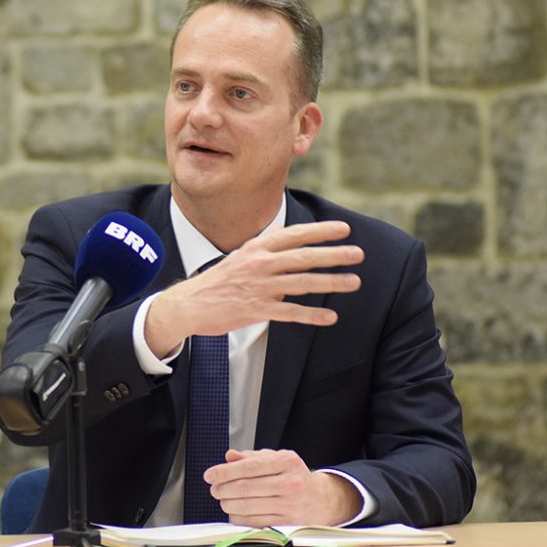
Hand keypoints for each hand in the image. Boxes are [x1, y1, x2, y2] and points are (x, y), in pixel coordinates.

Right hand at [144, 221, 363, 356]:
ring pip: (302, 283)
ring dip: (331, 282)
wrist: (188, 304)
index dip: (320, 231)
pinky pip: (290, 313)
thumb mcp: (240, 258)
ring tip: (354, 281)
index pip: (294, 235)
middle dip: (334, 254)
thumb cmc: (218, 282)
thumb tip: (291, 255)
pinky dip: (312, 315)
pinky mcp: (256, 310)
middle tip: (358, 254)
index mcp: (256, 248)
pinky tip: (330, 317)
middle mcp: (259, 264)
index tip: (344, 229)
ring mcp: (258, 287)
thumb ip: (267, 254)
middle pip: (303, 256)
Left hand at [204, 449, 362, 526]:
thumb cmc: (294, 477)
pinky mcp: (287, 523)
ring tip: (223, 499)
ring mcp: (290, 505)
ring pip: (247, 506)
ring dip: (228, 503)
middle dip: (223, 489)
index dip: (225, 471)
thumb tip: (229, 456)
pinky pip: (254, 522)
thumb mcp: (277, 460)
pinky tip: (234, 511)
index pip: (249, 467)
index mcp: (287, 462)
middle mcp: (290, 482)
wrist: (321, 500)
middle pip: (245, 487)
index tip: (210, 475)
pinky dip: (238, 517)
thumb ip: (251, 457)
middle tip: (214, 489)